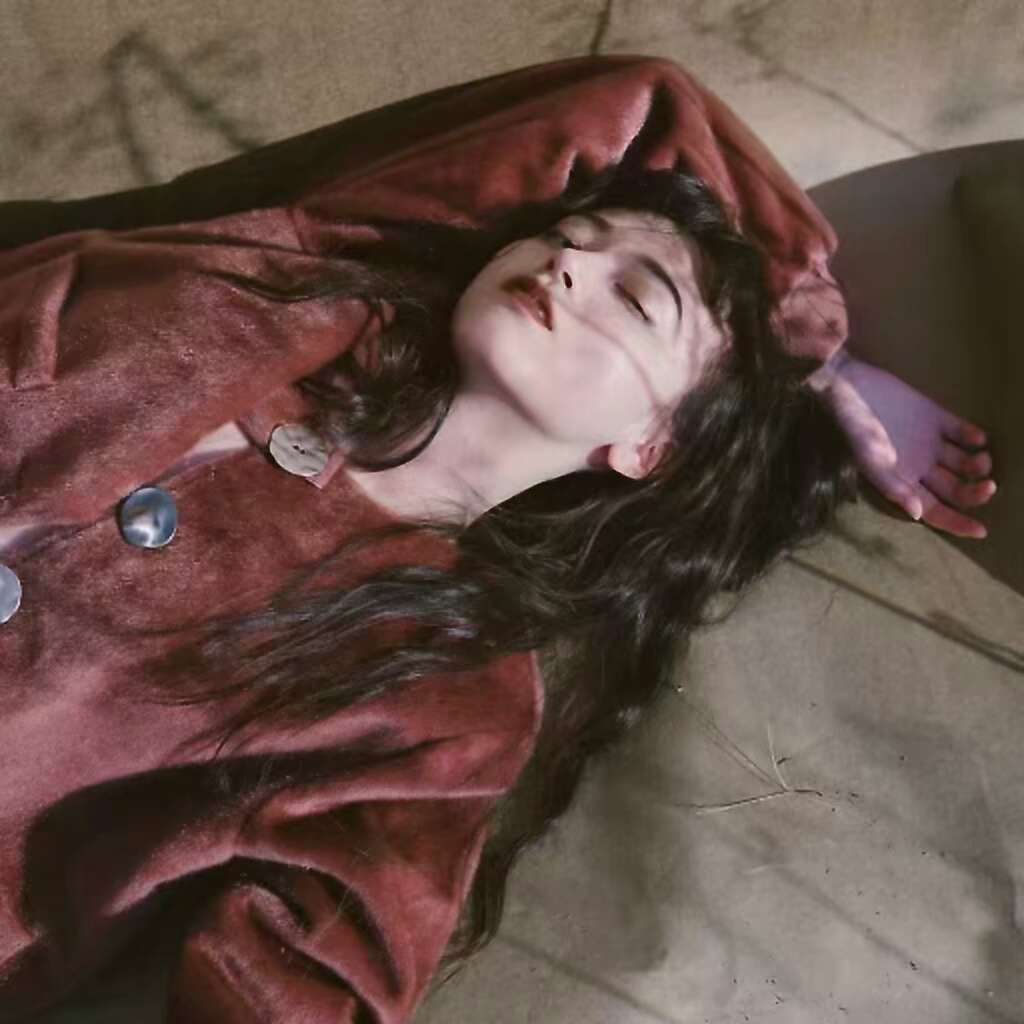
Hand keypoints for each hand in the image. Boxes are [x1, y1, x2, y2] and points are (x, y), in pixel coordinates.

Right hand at [815, 353, 996, 538]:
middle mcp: (918, 466)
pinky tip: (975, 438)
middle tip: (989, 486)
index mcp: (902, 481)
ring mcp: (928, 442)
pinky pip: (961, 432)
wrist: (847, 383)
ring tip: (981, 459)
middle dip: (974, 493)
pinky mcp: (933, 417)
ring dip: (977, 465)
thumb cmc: (852, 425)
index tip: (981, 531)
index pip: (934, 510)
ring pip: (963, 463)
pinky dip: (973, 437)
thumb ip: (892, 485)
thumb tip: (919, 514)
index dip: (957, 523)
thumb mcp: (869, 458)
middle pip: (954, 489)